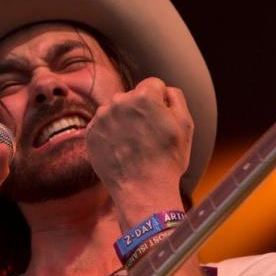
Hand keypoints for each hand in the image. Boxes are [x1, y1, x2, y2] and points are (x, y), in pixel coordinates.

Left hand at [85, 77, 193, 204]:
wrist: (142, 190)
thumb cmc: (167, 159)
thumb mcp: (185, 124)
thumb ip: (176, 97)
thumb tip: (164, 89)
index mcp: (144, 95)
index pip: (153, 85)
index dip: (160, 102)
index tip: (161, 120)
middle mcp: (119, 101)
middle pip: (133, 97)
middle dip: (140, 110)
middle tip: (147, 136)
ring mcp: (102, 118)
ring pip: (116, 110)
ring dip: (124, 121)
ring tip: (133, 145)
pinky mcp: (90, 133)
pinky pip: (103, 125)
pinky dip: (110, 134)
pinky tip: (121, 150)